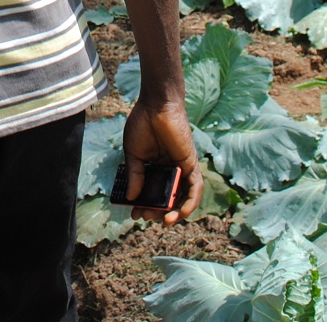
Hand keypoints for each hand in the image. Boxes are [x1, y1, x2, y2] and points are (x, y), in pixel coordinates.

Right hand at [122, 98, 202, 223]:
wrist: (155, 105)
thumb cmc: (143, 124)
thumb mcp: (134, 154)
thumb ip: (135, 176)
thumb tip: (132, 198)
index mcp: (156, 167)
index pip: (153, 192)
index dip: (145, 205)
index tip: (135, 214)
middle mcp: (170, 170)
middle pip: (168, 197)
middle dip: (158, 210)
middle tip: (145, 216)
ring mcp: (182, 168)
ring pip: (183, 197)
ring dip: (175, 212)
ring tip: (163, 221)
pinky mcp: (191, 164)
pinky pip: (195, 188)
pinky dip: (190, 203)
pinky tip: (180, 214)